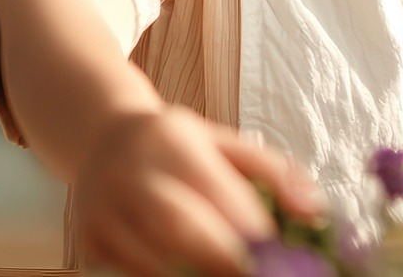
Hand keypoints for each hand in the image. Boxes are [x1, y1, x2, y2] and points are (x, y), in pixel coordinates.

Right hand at [73, 106, 324, 276]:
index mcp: (172, 144)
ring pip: (150, 260)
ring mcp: (103, 212)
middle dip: (220, 260)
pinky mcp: (89, 244)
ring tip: (224, 276)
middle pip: (177, 228)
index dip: (249, 230)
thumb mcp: (228, 143)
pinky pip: (128, 274)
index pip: (215, 192)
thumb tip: (313, 211)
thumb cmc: (179, 146)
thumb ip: (276, 173)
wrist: (104, 140)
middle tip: (254, 275)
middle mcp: (130, 175)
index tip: (279, 255)